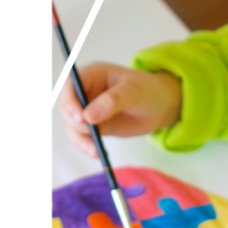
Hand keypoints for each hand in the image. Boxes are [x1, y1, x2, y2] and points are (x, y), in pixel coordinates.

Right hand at [57, 61, 182, 157]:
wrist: (160, 106)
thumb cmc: (149, 90)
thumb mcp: (134, 91)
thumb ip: (112, 101)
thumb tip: (88, 116)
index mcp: (93, 74)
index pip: (70, 84)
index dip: (69, 100)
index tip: (79, 116)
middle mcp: (86, 91)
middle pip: (67, 106)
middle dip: (76, 121)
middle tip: (93, 132)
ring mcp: (88, 109)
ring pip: (71, 125)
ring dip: (80, 139)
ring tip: (96, 149)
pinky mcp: (94, 125)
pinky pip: (82, 137)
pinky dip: (86, 146)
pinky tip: (98, 153)